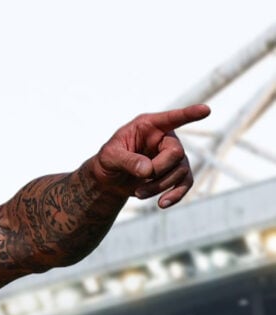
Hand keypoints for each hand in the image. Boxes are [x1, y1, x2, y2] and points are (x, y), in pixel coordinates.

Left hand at [90, 104, 210, 207]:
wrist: (110, 179)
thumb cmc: (109, 160)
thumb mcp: (109, 156)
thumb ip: (127, 160)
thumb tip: (148, 170)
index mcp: (149, 126)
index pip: (172, 118)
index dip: (189, 114)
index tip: (206, 110)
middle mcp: (165, 138)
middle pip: (177, 153)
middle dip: (159, 169)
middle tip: (140, 176)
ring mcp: (172, 156)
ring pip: (180, 171)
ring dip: (159, 186)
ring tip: (138, 193)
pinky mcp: (175, 173)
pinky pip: (185, 184)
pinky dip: (176, 195)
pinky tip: (162, 204)